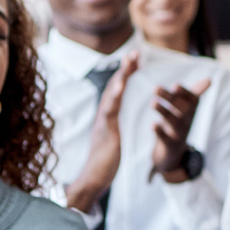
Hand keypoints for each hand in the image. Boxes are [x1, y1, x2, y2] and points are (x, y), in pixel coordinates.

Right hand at [64, 52, 137, 212]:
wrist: (94, 178)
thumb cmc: (105, 161)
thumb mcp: (113, 138)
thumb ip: (112, 124)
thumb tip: (113, 115)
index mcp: (108, 115)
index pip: (118, 90)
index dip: (126, 73)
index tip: (136, 59)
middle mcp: (104, 115)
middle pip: (114, 86)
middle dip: (124, 68)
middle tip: (134, 51)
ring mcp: (102, 122)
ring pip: (111, 94)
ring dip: (120, 76)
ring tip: (129, 61)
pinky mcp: (104, 132)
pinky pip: (109, 112)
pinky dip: (114, 97)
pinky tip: (121, 86)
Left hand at [150, 77, 212, 182]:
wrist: (173, 151)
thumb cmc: (179, 123)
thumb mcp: (187, 109)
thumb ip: (196, 93)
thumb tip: (209, 79)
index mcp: (191, 111)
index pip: (192, 100)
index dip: (184, 93)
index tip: (175, 85)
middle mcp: (187, 122)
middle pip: (181, 109)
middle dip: (169, 98)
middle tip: (155, 88)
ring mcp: (179, 134)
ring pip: (173, 122)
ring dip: (163, 112)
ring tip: (153, 103)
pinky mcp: (169, 145)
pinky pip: (166, 139)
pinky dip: (160, 132)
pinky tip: (153, 125)